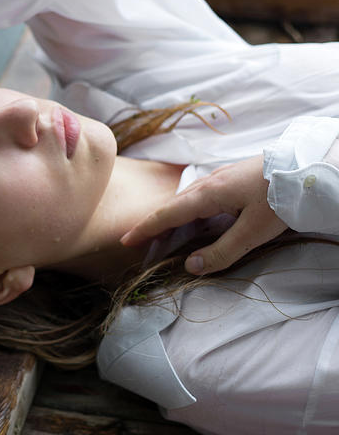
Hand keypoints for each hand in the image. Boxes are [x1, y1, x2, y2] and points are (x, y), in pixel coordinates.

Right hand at [120, 155, 286, 274]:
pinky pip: (202, 195)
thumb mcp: (253, 233)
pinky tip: (199, 219)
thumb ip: (221, 252)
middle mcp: (210, 182)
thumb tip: (190, 266)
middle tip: (144, 244)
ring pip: (189, 199)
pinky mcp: (234, 178)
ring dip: (174, 217)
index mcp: (208, 194)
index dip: (146, 229)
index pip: (168, 214)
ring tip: (167, 235)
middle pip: (174, 205)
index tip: (127, 239)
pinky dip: (190, 210)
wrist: (308, 168)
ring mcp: (222, 177)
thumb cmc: (281, 199)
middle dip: (156, 224)